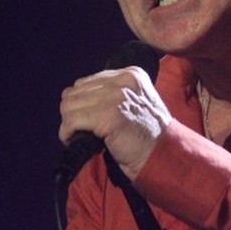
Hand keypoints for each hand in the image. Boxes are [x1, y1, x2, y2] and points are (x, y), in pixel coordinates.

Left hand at [58, 66, 171, 180]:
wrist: (163, 156)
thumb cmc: (148, 136)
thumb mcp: (137, 102)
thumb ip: (113, 94)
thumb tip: (75, 98)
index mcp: (131, 74)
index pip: (88, 81)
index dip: (82, 102)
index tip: (86, 119)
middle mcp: (123, 80)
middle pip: (76, 92)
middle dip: (73, 113)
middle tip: (79, 129)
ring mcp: (115, 97)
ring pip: (69, 105)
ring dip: (69, 123)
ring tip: (77, 136)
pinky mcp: (107, 115)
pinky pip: (71, 121)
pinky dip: (67, 133)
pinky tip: (74, 141)